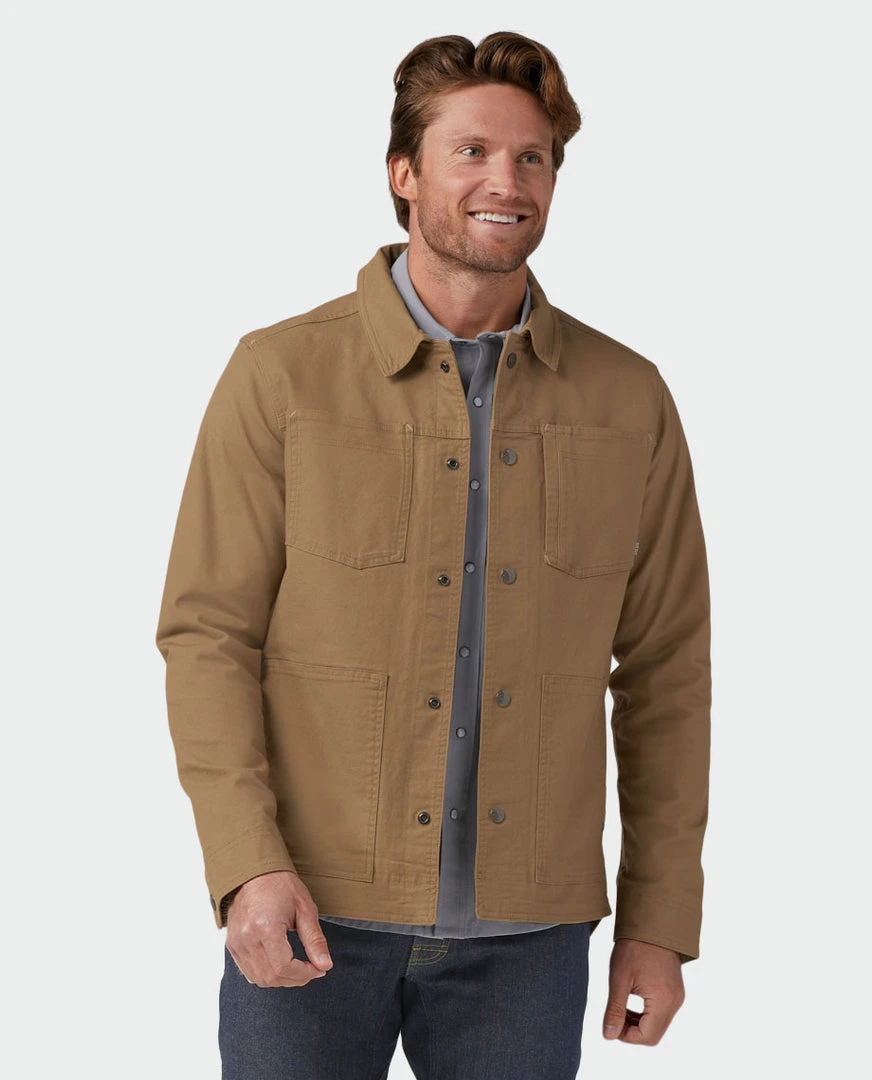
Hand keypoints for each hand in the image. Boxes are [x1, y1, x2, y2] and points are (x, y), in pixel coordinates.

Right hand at [225, 870, 333, 987]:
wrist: (253, 872)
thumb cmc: (281, 885)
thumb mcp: (305, 908)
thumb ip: (315, 940)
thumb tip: (325, 965)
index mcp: (265, 927)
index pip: (284, 967)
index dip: (305, 974)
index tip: (319, 969)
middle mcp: (246, 938)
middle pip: (271, 977)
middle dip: (296, 979)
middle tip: (312, 969)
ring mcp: (236, 943)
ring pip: (259, 979)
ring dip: (282, 980)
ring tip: (298, 969)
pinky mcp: (232, 945)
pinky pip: (248, 972)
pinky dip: (266, 975)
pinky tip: (280, 965)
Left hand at [602, 938, 684, 1045]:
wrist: (652, 923)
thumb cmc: (633, 948)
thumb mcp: (619, 979)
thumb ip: (614, 1010)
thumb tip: (608, 1035)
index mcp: (663, 1000)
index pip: (647, 1036)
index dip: (626, 1036)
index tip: (611, 1024)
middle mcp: (675, 1002)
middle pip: (654, 1034)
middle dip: (632, 1031)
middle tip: (615, 1017)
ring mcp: (677, 996)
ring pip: (658, 1025)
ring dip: (639, 1023)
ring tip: (620, 1009)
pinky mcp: (675, 990)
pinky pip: (662, 1013)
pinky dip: (647, 1014)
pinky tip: (632, 1001)